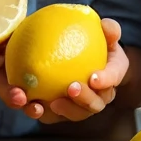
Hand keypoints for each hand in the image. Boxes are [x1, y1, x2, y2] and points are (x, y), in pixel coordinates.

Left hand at [0, 17, 128, 123]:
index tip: (93, 77)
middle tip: (71, 88)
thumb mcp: (103, 32)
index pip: (113, 78)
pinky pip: (49, 114)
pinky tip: (27, 101)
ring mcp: (79, 106)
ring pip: (74, 114)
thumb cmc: (93, 43)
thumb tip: (105, 26)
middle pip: (95, 105)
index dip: (106, 80)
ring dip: (63, 110)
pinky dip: (38, 110)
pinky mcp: (59, 111)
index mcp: (112, 75)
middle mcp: (99, 96)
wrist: (75, 56)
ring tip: (49, 102)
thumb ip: (108, 28)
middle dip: (84, 100)